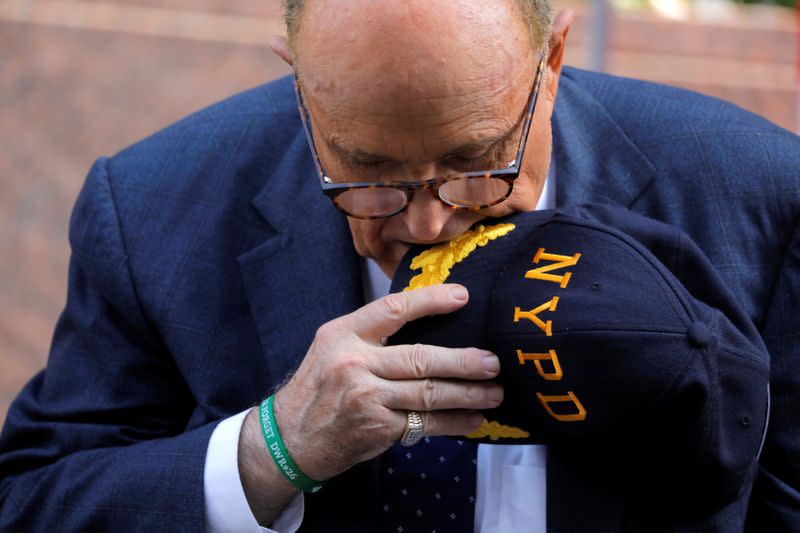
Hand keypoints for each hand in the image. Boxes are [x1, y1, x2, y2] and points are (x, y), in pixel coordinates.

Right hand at [238, 284, 500, 523]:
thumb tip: (428, 324)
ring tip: (494, 391)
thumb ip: (370, 334)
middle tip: (493, 362)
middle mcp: (354, 362)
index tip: (463, 297)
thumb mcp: (331, 346)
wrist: (289, 439)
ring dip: (467, 394)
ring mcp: (366, 397)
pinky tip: (473, 419)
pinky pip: (424, 423)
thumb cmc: (317, 388)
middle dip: (463, 361)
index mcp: (343, 333)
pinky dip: (453, 422)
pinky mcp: (376, 427)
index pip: (393, 309)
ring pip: (428, 393)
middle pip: (420, 358)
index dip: (430, 301)